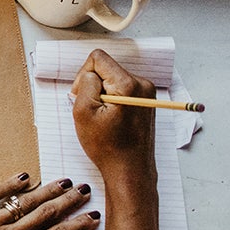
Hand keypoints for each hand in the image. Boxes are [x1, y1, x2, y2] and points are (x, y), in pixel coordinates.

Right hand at [70, 49, 156, 182]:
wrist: (130, 171)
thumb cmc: (107, 147)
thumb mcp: (83, 112)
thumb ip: (85, 83)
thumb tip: (90, 74)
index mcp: (128, 84)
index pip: (98, 58)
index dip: (83, 75)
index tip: (82, 96)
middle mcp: (142, 84)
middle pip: (106, 68)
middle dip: (93, 85)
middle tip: (91, 110)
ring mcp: (147, 92)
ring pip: (112, 79)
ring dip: (101, 94)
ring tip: (101, 117)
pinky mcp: (146, 100)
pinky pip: (121, 89)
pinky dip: (111, 100)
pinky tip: (110, 119)